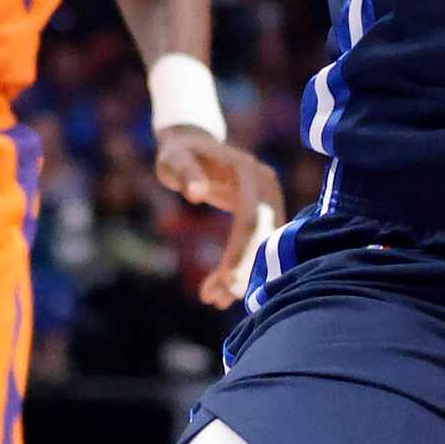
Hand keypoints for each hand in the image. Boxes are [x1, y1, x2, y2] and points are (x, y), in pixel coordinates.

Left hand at [154, 128, 283, 308]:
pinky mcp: (263, 213)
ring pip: (265, 245)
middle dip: (244, 271)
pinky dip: (243, 268)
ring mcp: (269, 200)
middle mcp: (267, 187)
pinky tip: (221, 289)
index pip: (251, 220)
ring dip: (244, 275)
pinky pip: (259, 244)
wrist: (194, 144)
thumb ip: (185, 173)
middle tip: (217, 300)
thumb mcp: (175, 159)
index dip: (240, 253)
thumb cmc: (180, 153)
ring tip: (214, 299)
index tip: (223, 282)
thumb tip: (196, 194)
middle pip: (263, 237)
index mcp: (250, 174)